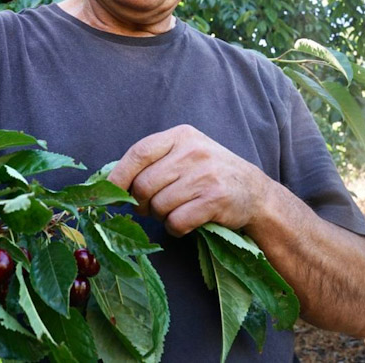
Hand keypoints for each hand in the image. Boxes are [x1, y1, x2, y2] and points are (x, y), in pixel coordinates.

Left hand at [107, 125, 268, 236]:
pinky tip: (186, 222)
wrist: (255, 193)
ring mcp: (205, 175)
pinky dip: (175, 228)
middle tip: (150, 208)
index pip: (139, 152)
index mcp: (181, 136)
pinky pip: (177, 221)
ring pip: (159, 206)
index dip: (119, 175)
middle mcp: (193, 151)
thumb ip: (155, 161)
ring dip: (160, 217)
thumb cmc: (210, 174)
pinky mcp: (215, 200)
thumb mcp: (186, 154)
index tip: (108, 191)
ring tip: (174, 211)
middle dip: (141, 203)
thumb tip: (112, 182)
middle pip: (145, 185)